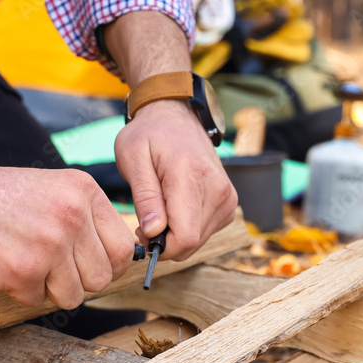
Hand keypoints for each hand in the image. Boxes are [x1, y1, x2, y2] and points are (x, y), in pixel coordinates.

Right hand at [0, 160, 136, 308]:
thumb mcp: (55, 190)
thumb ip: (88, 220)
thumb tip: (121, 262)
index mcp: (85, 193)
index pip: (122, 250)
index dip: (106, 265)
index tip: (86, 264)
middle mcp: (72, 217)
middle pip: (101, 279)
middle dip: (76, 280)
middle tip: (47, 265)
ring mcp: (47, 244)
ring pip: (73, 296)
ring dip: (47, 289)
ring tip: (23, 261)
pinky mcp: (20, 270)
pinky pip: (34, 301)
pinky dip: (16, 290)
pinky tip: (0, 263)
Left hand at [115, 99, 237, 260]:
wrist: (176, 115)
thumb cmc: (150, 134)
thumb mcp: (133, 158)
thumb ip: (144, 198)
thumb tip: (153, 232)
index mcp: (192, 177)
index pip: (184, 237)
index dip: (159, 247)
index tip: (141, 231)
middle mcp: (218, 190)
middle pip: (190, 244)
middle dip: (164, 241)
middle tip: (146, 219)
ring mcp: (228, 198)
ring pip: (198, 241)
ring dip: (175, 234)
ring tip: (160, 208)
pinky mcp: (229, 204)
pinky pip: (205, 233)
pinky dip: (187, 227)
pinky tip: (176, 206)